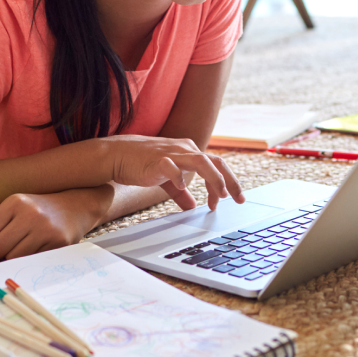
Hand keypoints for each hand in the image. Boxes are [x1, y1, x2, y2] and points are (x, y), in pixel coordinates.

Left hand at [0, 186, 111, 259]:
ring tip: (23, 245)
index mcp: (15, 202)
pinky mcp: (57, 242)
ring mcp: (45, 228)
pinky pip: (30, 260)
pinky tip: (36, 246)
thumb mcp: (14, 208)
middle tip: (9, 244)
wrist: (76, 206)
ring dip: (13, 256)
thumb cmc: (38, 209)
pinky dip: (29, 258)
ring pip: (12, 257)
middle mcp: (30, 213)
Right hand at [98, 135, 243, 210]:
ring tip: (220, 195)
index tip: (228, 201)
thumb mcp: (167, 179)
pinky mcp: (157, 160)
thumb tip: (192, 207)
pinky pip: (172, 167)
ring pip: (201, 161)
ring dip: (214, 178)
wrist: (118, 155)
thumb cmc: (143, 164)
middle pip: (216, 161)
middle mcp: (185, 149)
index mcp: (190, 152)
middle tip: (239, 199)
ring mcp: (172, 153)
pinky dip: (180, 177)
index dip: (226, 183)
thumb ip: (180, 193)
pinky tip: (183, 188)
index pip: (216, 165)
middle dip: (230, 181)